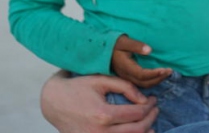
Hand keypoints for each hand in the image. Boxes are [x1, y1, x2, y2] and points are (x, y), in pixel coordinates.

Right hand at [41, 71, 157, 132]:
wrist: (53, 102)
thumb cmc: (77, 88)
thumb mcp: (101, 80)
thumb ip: (125, 87)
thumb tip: (144, 99)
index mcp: (104, 114)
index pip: (137, 114)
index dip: (150, 106)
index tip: (153, 99)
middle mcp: (100, 132)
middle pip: (138, 130)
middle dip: (151, 119)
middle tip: (155, 109)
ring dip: (145, 132)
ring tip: (150, 122)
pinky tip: (138, 132)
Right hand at [111, 35, 172, 88]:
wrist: (101, 48)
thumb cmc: (114, 43)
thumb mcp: (124, 41)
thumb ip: (136, 45)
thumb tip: (149, 50)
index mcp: (125, 67)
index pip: (142, 75)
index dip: (155, 74)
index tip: (166, 69)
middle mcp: (125, 75)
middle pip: (144, 83)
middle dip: (158, 78)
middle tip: (170, 71)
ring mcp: (126, 78)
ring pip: (143, 85)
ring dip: (156, 80)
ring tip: (167, 73)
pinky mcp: (127, 77)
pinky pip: (141, 83)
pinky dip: (151, 81)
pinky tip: (158, 76)